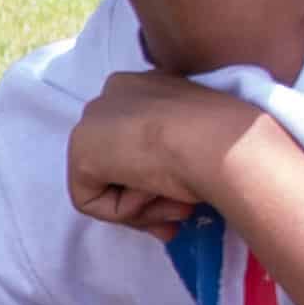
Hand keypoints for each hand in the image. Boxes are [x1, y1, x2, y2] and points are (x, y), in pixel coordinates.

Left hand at [66, 71, 273, 234]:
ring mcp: (92, 121)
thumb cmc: (223, 136)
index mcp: (146, 85)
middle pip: (119, 162)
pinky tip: (151, 193)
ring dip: (144, 207)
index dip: (158, 176)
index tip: (184, 201)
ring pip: (109, 183)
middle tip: (180, 219)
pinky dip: (124, 211)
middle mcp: (113, 94)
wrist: (215, 139)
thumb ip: (177, 150)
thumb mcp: (202, 135)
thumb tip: (171, 187)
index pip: (139, 139)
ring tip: (179, 207)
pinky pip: (93, 201)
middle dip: (146, 199)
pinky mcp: (80, 154)